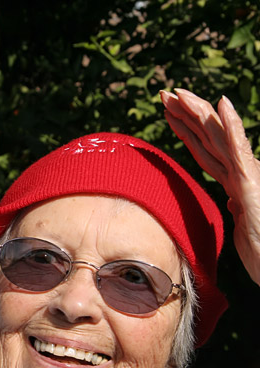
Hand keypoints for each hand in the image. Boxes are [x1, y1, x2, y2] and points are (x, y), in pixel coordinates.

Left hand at [161, 88, 259, 285]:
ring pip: (218, 135)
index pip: (205, 149)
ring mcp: (248, 174)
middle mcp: (241, 172)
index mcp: (235, 181)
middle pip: (207, 137)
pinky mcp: (252, 182)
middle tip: (163, 93)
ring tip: (178, 93)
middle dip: (185, 113)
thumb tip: (232, 201)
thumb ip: (238, 209)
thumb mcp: (244, 227)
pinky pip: (239, 148)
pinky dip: (231, 125)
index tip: (168, 112)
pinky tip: (222, 104)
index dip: (187, 129)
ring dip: (198, 112)